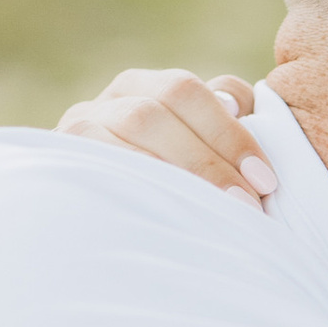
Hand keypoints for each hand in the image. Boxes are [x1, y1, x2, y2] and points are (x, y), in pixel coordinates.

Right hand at [56, 66, 275, 196]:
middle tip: (247, 204)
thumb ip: (221, 116)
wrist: (85, 239)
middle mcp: (105, 102)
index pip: (186, 91)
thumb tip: (237, 104)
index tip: (265, 180)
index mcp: (141, 87)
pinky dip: (140, 184)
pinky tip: (171, 214)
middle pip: (159, 110)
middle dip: (209, 159)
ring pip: (132, 131)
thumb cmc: (162, 186)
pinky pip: (101, 164)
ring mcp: (77, 130)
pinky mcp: (62, 162)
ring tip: (218, 215)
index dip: (230, 134)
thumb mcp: (193, 148)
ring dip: (181, 172)